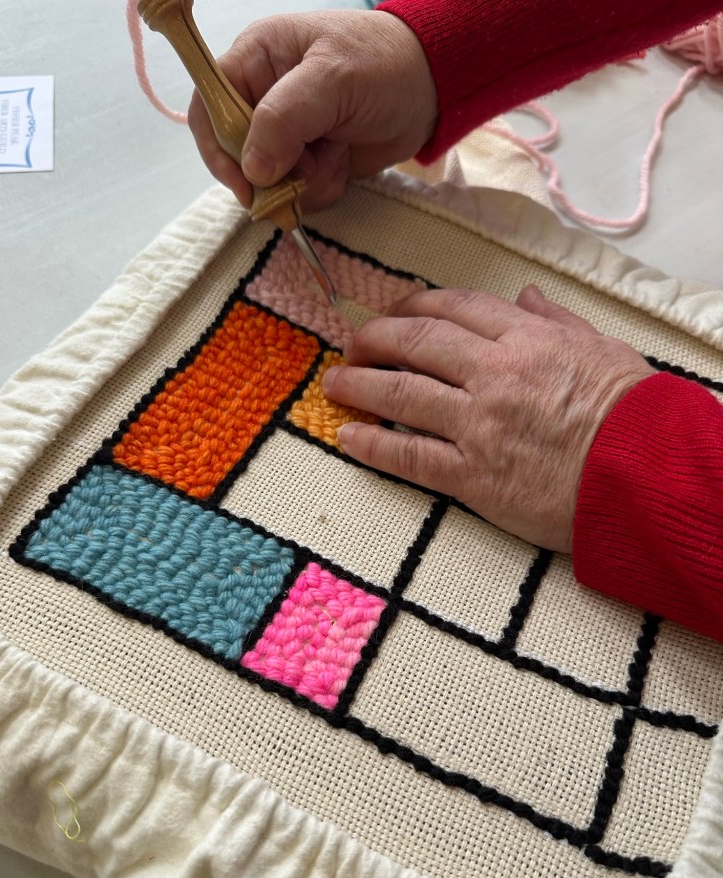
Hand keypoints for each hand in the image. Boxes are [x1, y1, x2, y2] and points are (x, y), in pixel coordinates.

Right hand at [187, 11, 437, 211]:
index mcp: (255, 61)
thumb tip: (251, 169)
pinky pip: (296, 195)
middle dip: (271, 174)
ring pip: (268, 183)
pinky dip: (320, 189)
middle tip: (306, 171)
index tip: (244, 182)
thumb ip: (285, 119)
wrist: (430, 90)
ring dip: (302, 183)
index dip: (218, 148)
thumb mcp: (332, 80)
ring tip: (335, 156)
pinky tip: (342, 164)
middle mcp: (262, 99)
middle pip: (235, 155)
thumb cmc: (382, 65)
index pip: (210, 108)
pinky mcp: (307, 163)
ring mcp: (285, 136)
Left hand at [322, 286, 654, 551]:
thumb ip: (557, 321)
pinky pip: (410, 455)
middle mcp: (495, 374)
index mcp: (528, 339)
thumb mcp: (603, 349)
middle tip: (351, 343)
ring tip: (335, 383)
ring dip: (360, 384)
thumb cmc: (634, 415)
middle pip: (416, 343)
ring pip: (402, 393)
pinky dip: (374, 444)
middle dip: (375, 338)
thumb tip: (526, 298)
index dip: (414, 307)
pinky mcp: (473, 476)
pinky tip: (348, 436)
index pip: (455, 309)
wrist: (645, 476)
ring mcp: (479, 425)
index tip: (392, 312)